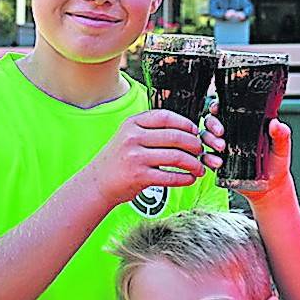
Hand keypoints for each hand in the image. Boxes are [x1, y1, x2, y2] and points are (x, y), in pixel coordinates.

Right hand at [83, 110, 205, 205]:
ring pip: (176, 157)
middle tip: (201, 151)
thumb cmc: (117, 160)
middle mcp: (133, 138)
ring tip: (199, 168)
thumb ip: (150, 130)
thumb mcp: (128, 135)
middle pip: (175, 136)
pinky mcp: (140, 176)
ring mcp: (136, 157)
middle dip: (194, 144)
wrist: (98, 182)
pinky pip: (170, 176)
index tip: (195, 131)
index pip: (166, 117)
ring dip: (194, 164)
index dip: (185, 123)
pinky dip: (185, 178)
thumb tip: (184, 130)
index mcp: (132, 124)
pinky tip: (189, 179)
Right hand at [201, 104, 292, 200]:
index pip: (226, 110)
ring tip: (221, 148)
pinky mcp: (218, 163)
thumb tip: (276, 123)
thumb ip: (281, 135)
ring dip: (210, 140)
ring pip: (206, 137)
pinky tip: (217, 163)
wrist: (270, 187)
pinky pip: (205, 157)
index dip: (218, 107)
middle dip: (212, 124)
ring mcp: (222, 148)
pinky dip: (207, 159)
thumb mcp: (281, 148)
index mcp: (244, 125)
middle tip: (221, 132)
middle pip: (211, 121)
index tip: (218, 109)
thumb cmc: (276, 164)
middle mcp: (230, 134)